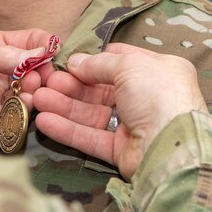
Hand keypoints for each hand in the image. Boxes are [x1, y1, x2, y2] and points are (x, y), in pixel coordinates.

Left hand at [0, 26, 50, 147]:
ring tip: (36, 88)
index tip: (52, 51)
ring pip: (28, 96)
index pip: (26, 43)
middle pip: (33, 72)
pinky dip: (24, 113)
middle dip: (44, 72)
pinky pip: (13, 120)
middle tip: (46, 74)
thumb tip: (35, 54)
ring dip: (37, 92)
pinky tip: (26, 104)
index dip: (42, 45)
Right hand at [34, 43, 206, 179]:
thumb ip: (99, 63)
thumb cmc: (157, 94)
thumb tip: (75, 62)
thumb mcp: (129, 65)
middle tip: (46, 82)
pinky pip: (91, 137)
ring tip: (37, 99)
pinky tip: (44, 121)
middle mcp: (147, 97)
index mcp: (157, 71)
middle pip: (101, 89)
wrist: (174, 145)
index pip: (121, 61)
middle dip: (72, 85)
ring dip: (64, 106)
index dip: (94, 60)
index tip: (68, 60)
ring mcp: (134, 126)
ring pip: (92, 113)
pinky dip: (68, 129)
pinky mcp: (122, 152)